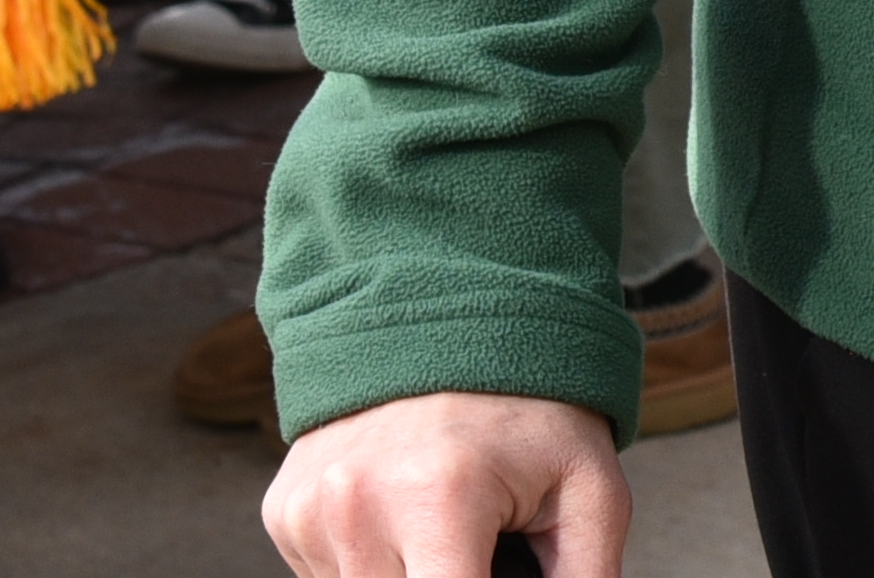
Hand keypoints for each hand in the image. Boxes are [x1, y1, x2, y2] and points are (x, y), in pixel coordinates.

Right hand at [270, 392, 629, 577]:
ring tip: (447, 531)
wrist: (450, 321)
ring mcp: (310, 511)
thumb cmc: (530, 409)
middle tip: (483, 548)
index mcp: (438, 499)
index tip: (503, 572)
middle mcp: (358, 506)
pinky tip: (404, 520)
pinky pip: (328, 576)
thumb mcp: (591, 489)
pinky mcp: (283, 513)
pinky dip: (370, 566)